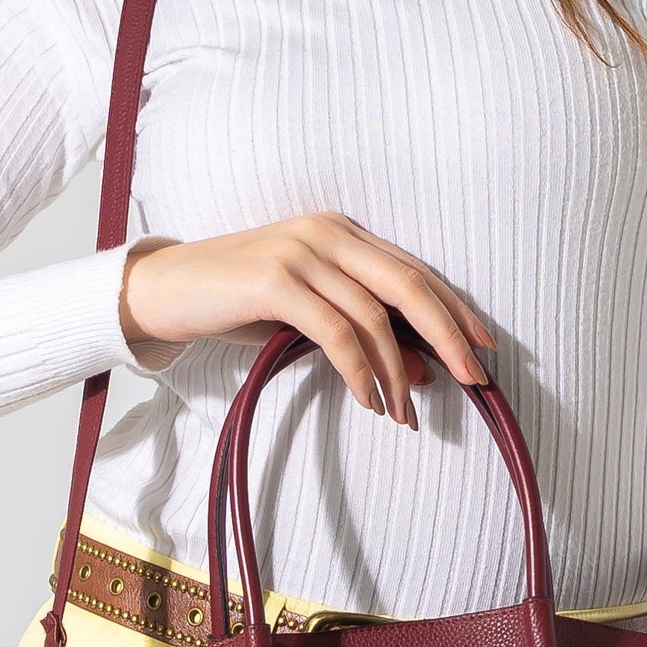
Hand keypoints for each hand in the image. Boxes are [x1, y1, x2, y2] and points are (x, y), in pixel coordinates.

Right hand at [118, 212, 493, 425]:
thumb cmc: (236, 303)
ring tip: (404, 414)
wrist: (163, 290)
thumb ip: (362, 335)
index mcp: (342, 232)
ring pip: (374, 314)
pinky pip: (335, 330)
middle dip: (448, 334)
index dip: (454, 309)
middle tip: (474, 379)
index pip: (414, 270)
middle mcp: (328, 232)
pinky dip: (360, 370)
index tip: (484, 348)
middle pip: (408, 284)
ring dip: (397, 371)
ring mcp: (301, 252)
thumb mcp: (307, 320)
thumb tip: (423, 373)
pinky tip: (369, 400)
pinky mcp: (275, 280)